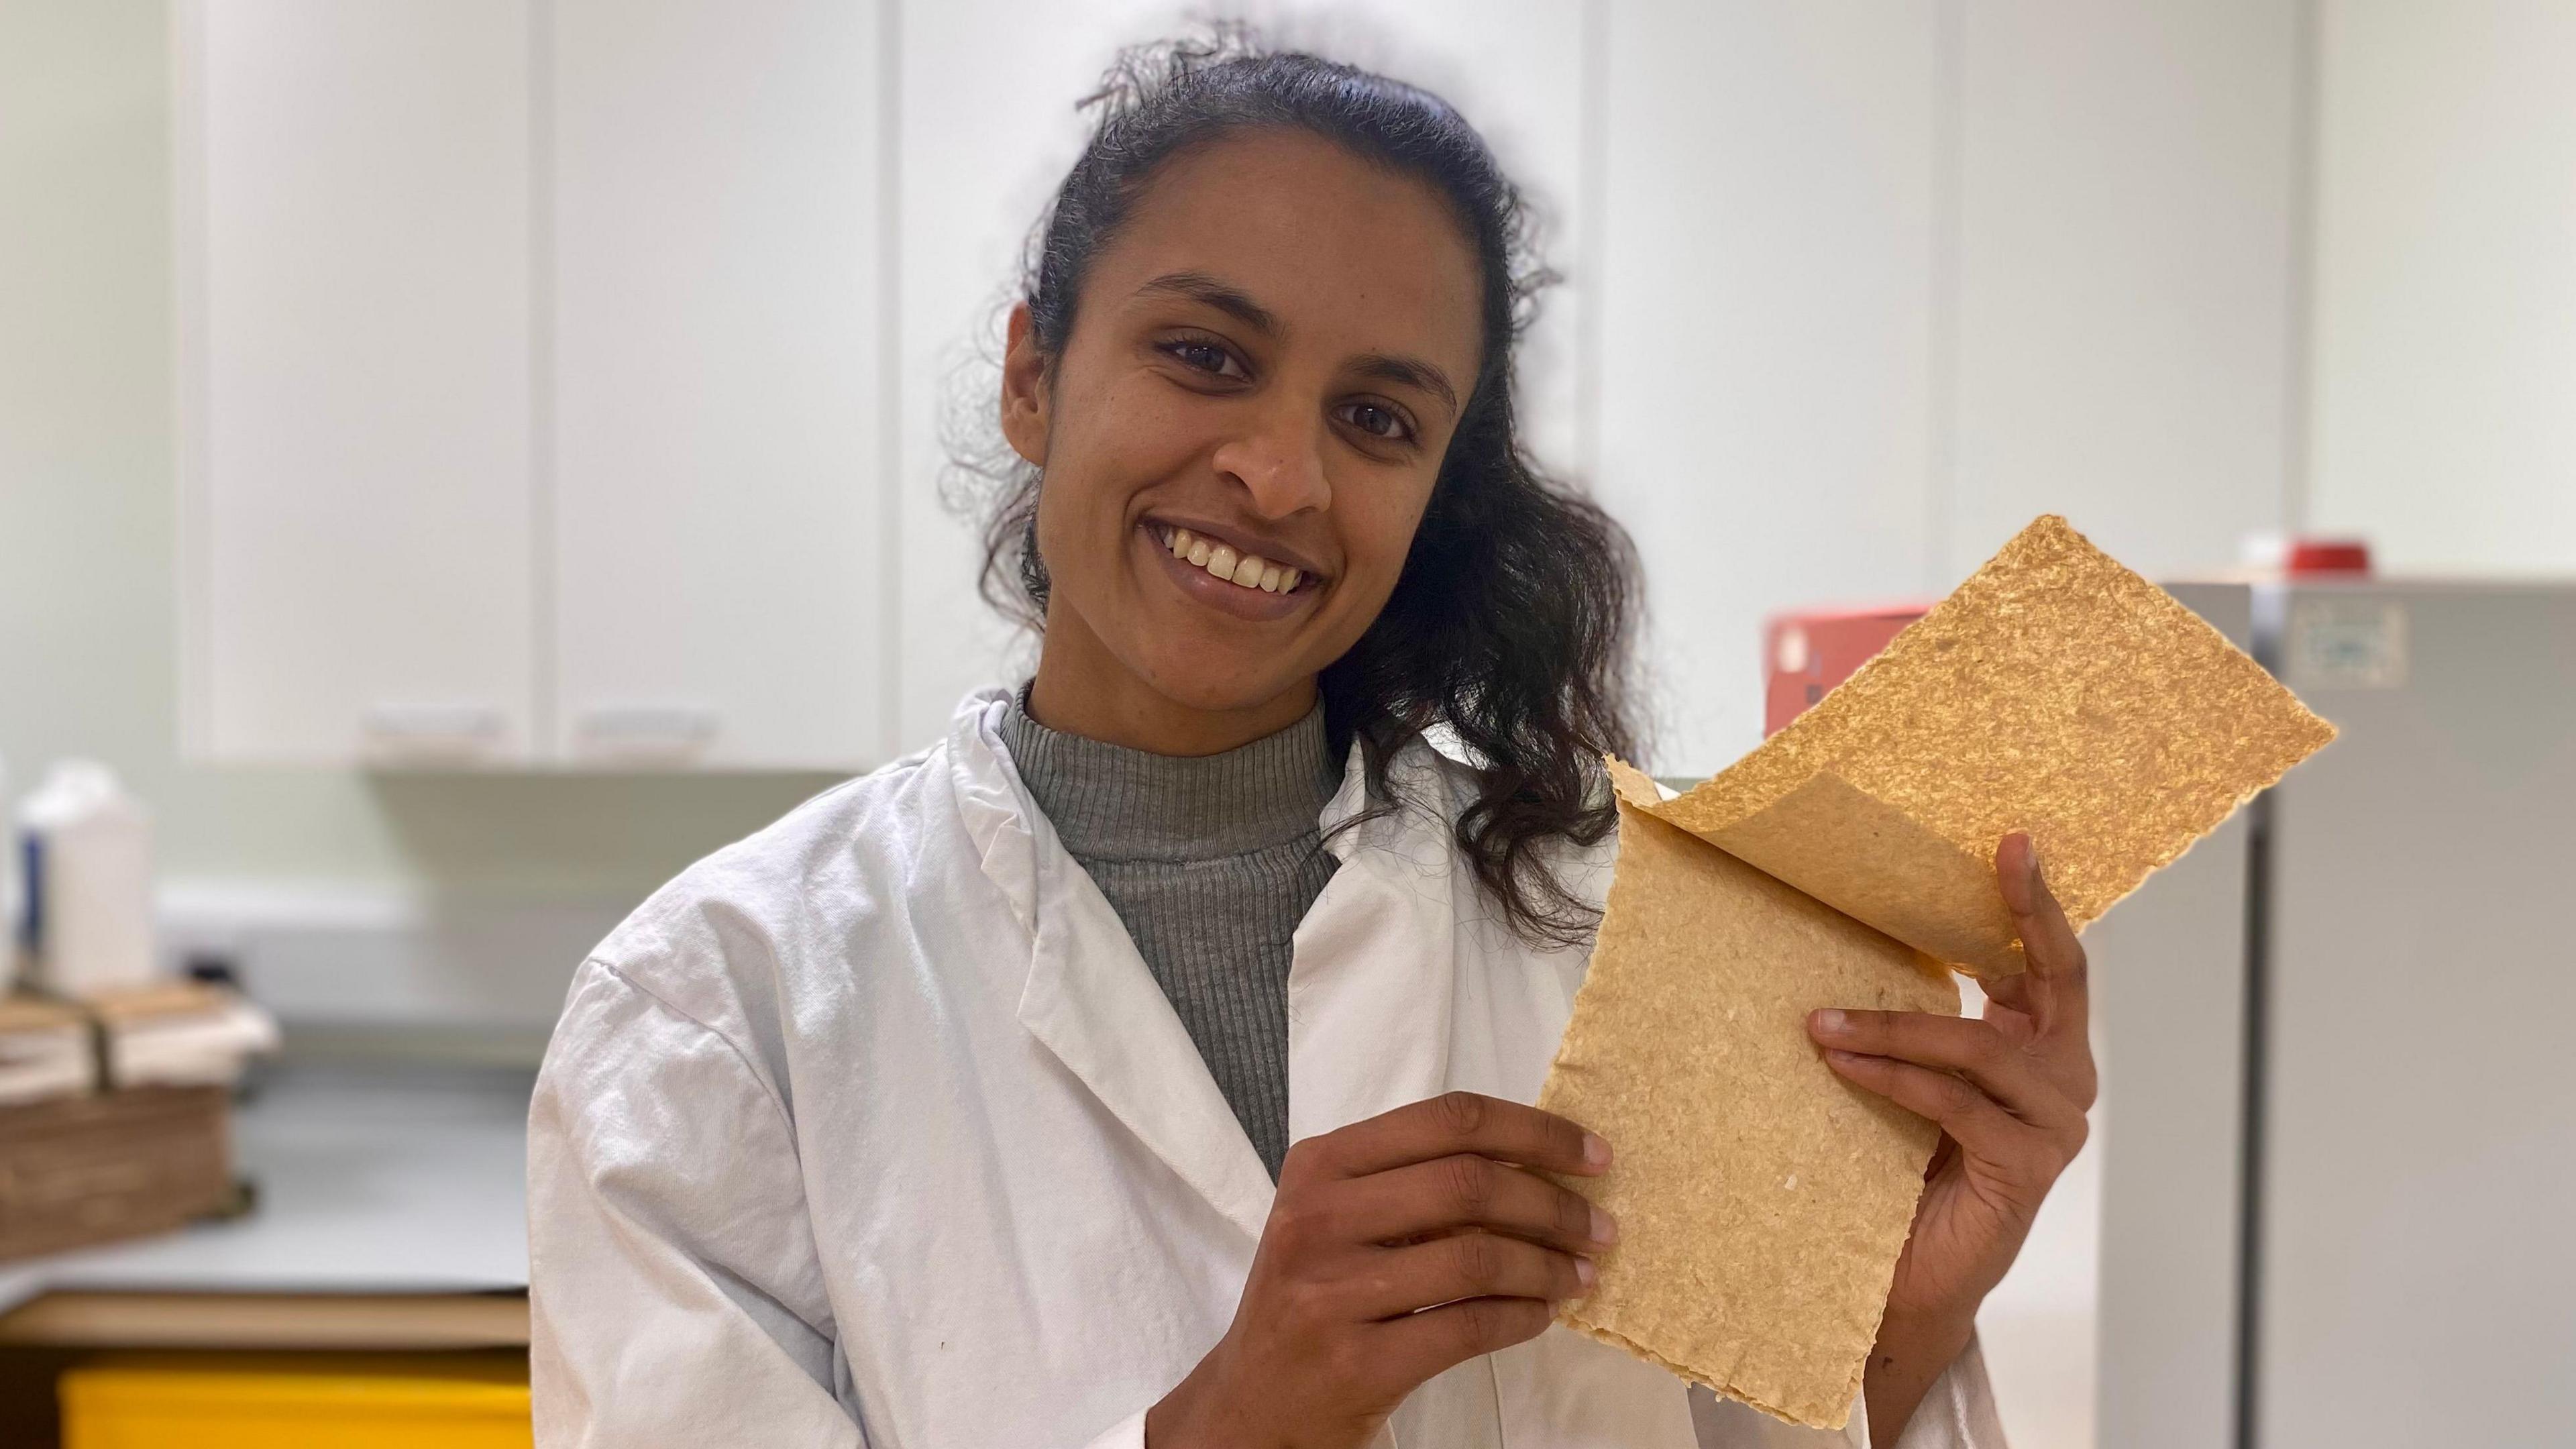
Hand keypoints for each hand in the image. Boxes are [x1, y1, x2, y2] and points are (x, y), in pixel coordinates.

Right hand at [1146, 1092, 1616, 1448]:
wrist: (1251, 1405)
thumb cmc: (1311, 1298)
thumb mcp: (1335, 1220)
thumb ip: (1410, 1183)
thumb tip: (1538, 1165)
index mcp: (1320, 1166)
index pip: (1447, 1120)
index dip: (1534, 1131)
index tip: (1592, 1155)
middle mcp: (1318, 1218)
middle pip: (1468, 1184)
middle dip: (1554, 1205)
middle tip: (1600, 1228)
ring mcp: (1332, 1293)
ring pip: (1475, 1258)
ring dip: (1547, 1267)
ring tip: (1580, 1276)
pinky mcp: (1356, 1362)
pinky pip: (1467, 1327)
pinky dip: (1521, 1319)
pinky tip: (1541, 1316)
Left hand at [1806, 832, 2097, 1443]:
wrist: (1913, 1276)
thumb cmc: (1910, 1170)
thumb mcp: (1916, 1077)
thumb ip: (1919, 1023)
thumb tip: (1858, 944)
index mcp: (2039, 1047)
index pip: (2048, 961)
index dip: (2033, 903)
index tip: (2012, 842)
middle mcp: (2063, 1078)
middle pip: (2053, 978)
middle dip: (2025, 913)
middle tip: (1999, 856)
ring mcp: (2054, 1123)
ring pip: (1977, 1047)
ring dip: (1893, 1027)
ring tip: (1822, 1024)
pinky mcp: (2026, 1164)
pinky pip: (1953, 1102)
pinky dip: (1892, 1078)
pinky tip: (1843, 1066)